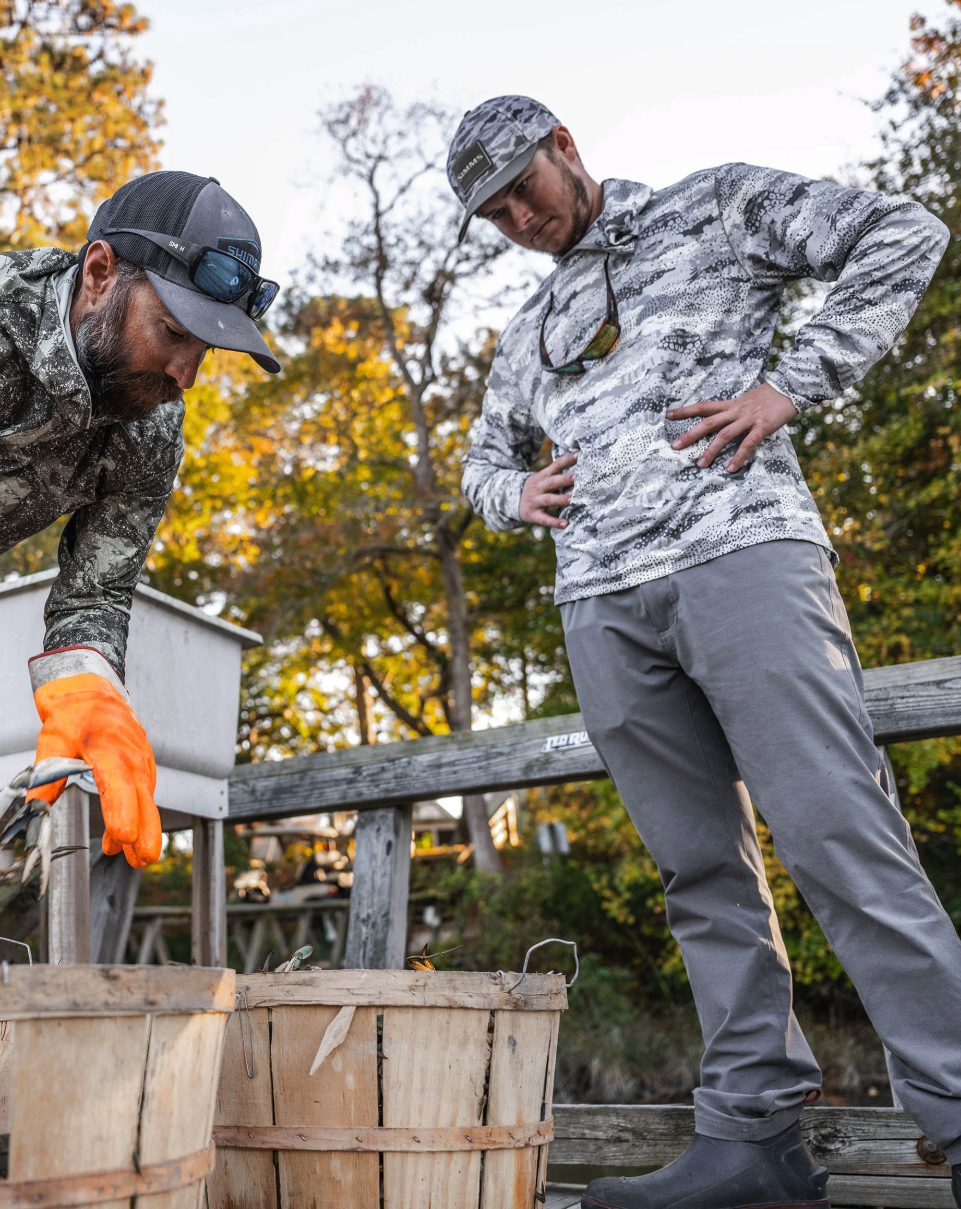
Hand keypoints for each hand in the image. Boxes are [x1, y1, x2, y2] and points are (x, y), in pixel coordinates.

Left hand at [27, 673, 161, 867]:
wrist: (93, 688)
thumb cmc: (75, 710)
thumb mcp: (53, 738)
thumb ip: (47, 772)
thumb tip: (36, 803)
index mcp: (110, 747)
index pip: (120, 784)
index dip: (122, 811)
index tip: (121, 835)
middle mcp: (131, 755)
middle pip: (144, 798)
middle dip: (147, 831)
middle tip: (144, 858)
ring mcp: (141, 760)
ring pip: (146, 799)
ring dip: (142, 828)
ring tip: (132, 857)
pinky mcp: (143, 764)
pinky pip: (144, 793)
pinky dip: (137, 814)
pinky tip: (124, 835)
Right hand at [519, 452, 576, 528]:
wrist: (511, 500)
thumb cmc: (536, 488)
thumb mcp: (542, 477)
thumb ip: (556, 471)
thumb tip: (578, 459)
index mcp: (543, 476)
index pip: (556, 465)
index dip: (567, 459)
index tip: (580, 454)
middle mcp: (539, 487)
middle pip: (552, 482)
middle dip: (564, 479)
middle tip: (577, 477)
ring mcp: (535, 501)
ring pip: (548, 499)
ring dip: (561, 499)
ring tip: (572, 499)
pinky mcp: (533, 514)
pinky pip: (544, 519)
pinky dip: (555, 522)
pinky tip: (566, 524)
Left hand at [666, 383, 797, 471]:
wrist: (791, 387)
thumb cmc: (769, 397)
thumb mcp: (747, 401)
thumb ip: (734, 411)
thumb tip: (723, 421)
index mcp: (731, 405)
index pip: (703, 407)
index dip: (685, 411)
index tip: (668, 415)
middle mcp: (736, 411)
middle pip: (708, 422)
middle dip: (690, 434)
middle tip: (674, 446)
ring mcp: (749, 419)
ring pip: (725, 435)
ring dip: (711, 450)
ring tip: (700, 465)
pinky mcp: (763, 426)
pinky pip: (748, 443)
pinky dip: (739, 456)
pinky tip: (731, 468)